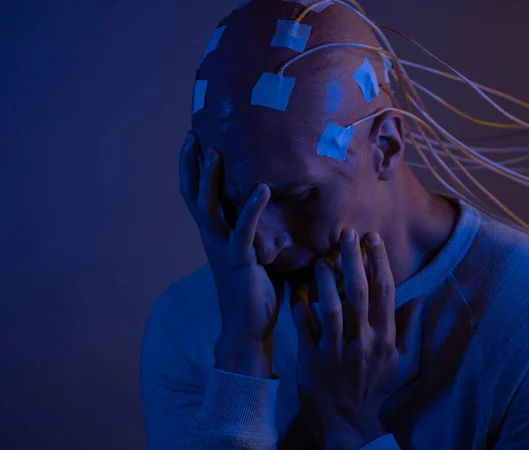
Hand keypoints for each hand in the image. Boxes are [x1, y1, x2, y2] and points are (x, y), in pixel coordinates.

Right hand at [179, 131, 285, 376]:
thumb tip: (265, 214)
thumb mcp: (249, 256)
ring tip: (216, 152)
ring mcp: (223, 248)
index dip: (192, 171)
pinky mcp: (240, 259)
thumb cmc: (252, 293)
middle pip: (194, 195)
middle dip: (192, 165)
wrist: (247, 328)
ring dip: (212, 179)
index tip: (194, 143)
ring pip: (210, 207)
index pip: (197, 197)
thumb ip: (251, 233)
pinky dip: (252, 207)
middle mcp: (212, 239)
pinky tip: (263, 188)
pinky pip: (244, 228)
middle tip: (193, 135)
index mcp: (213, 236)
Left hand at [291, 229, 422, 447]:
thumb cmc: (378, 392)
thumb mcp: (404, 365)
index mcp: (385, 339)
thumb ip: (412, 331)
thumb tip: (421, 299)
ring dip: (325, 281)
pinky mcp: (313, 363)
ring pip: (331, 308)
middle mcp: (363, 343)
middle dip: (352, 260)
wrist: (350, 428)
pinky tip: (296, 290)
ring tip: (321, 258)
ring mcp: (337, 353)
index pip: (385, 292)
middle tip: (346, 233)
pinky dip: (301, 309)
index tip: (372, 238)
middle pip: (358, 293)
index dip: (379, 262)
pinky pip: (305, 330)